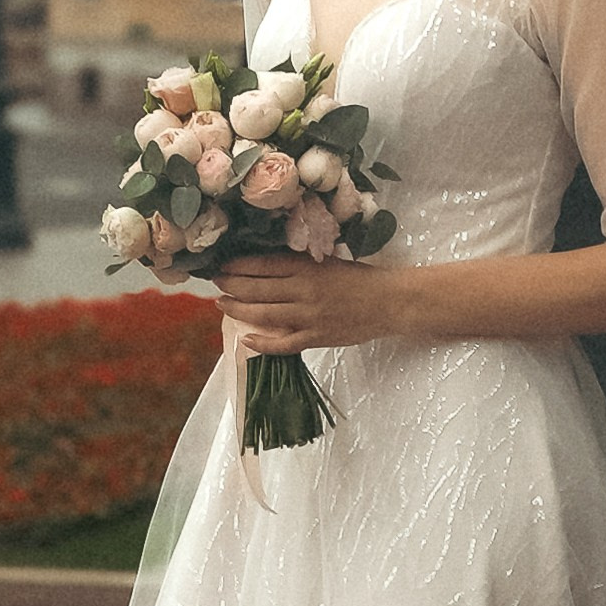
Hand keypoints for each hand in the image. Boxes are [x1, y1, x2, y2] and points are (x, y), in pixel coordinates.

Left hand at [216, 250, 398, 352]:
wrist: (390, 302)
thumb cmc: (359, 279)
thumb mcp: (327, 261)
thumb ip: (298, 265)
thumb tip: (264, 266)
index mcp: (307, 267)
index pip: (263, 265)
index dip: (238, 266)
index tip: (222, 265)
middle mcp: (304, 290)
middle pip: (257, 288)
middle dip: (231, 285)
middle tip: (215, 283)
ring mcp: (309, 316)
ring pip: (263, 315)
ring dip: (238, 310)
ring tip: (222, 305)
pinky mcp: (317, 337)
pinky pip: (284, 344)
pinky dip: (263, 343)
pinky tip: (246, 340)